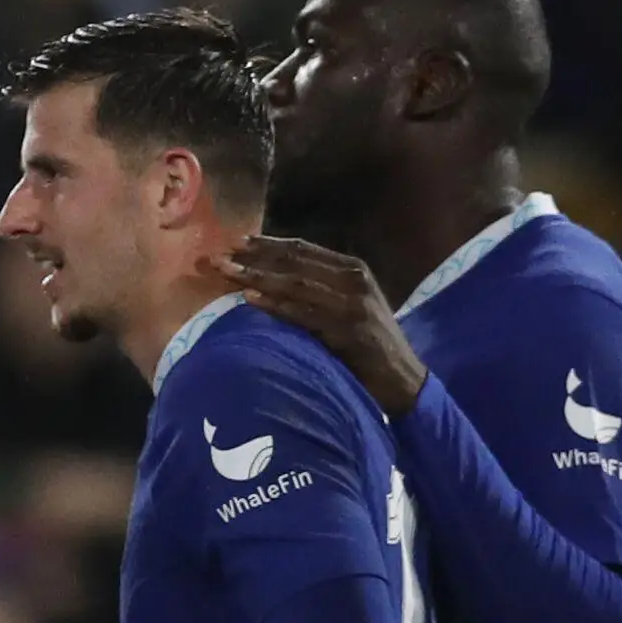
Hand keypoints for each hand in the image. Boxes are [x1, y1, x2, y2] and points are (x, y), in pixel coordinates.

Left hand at [221, 237, 424, 411]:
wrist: (403, 380)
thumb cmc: (369, 348)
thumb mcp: (348, 309)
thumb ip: (321, 291)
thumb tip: (275, 281)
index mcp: (353, 269)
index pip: (302, 250)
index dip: (267, 245)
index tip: (236, 242)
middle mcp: (354, 279)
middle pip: (294, 261)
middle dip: (253, 257)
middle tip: (218, 255)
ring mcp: (352, 304)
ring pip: (295, 283)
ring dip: (256, 276)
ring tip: (226, 273)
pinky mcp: (348, 330)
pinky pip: (304, 314)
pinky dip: (276, 306)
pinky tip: (250, 299)